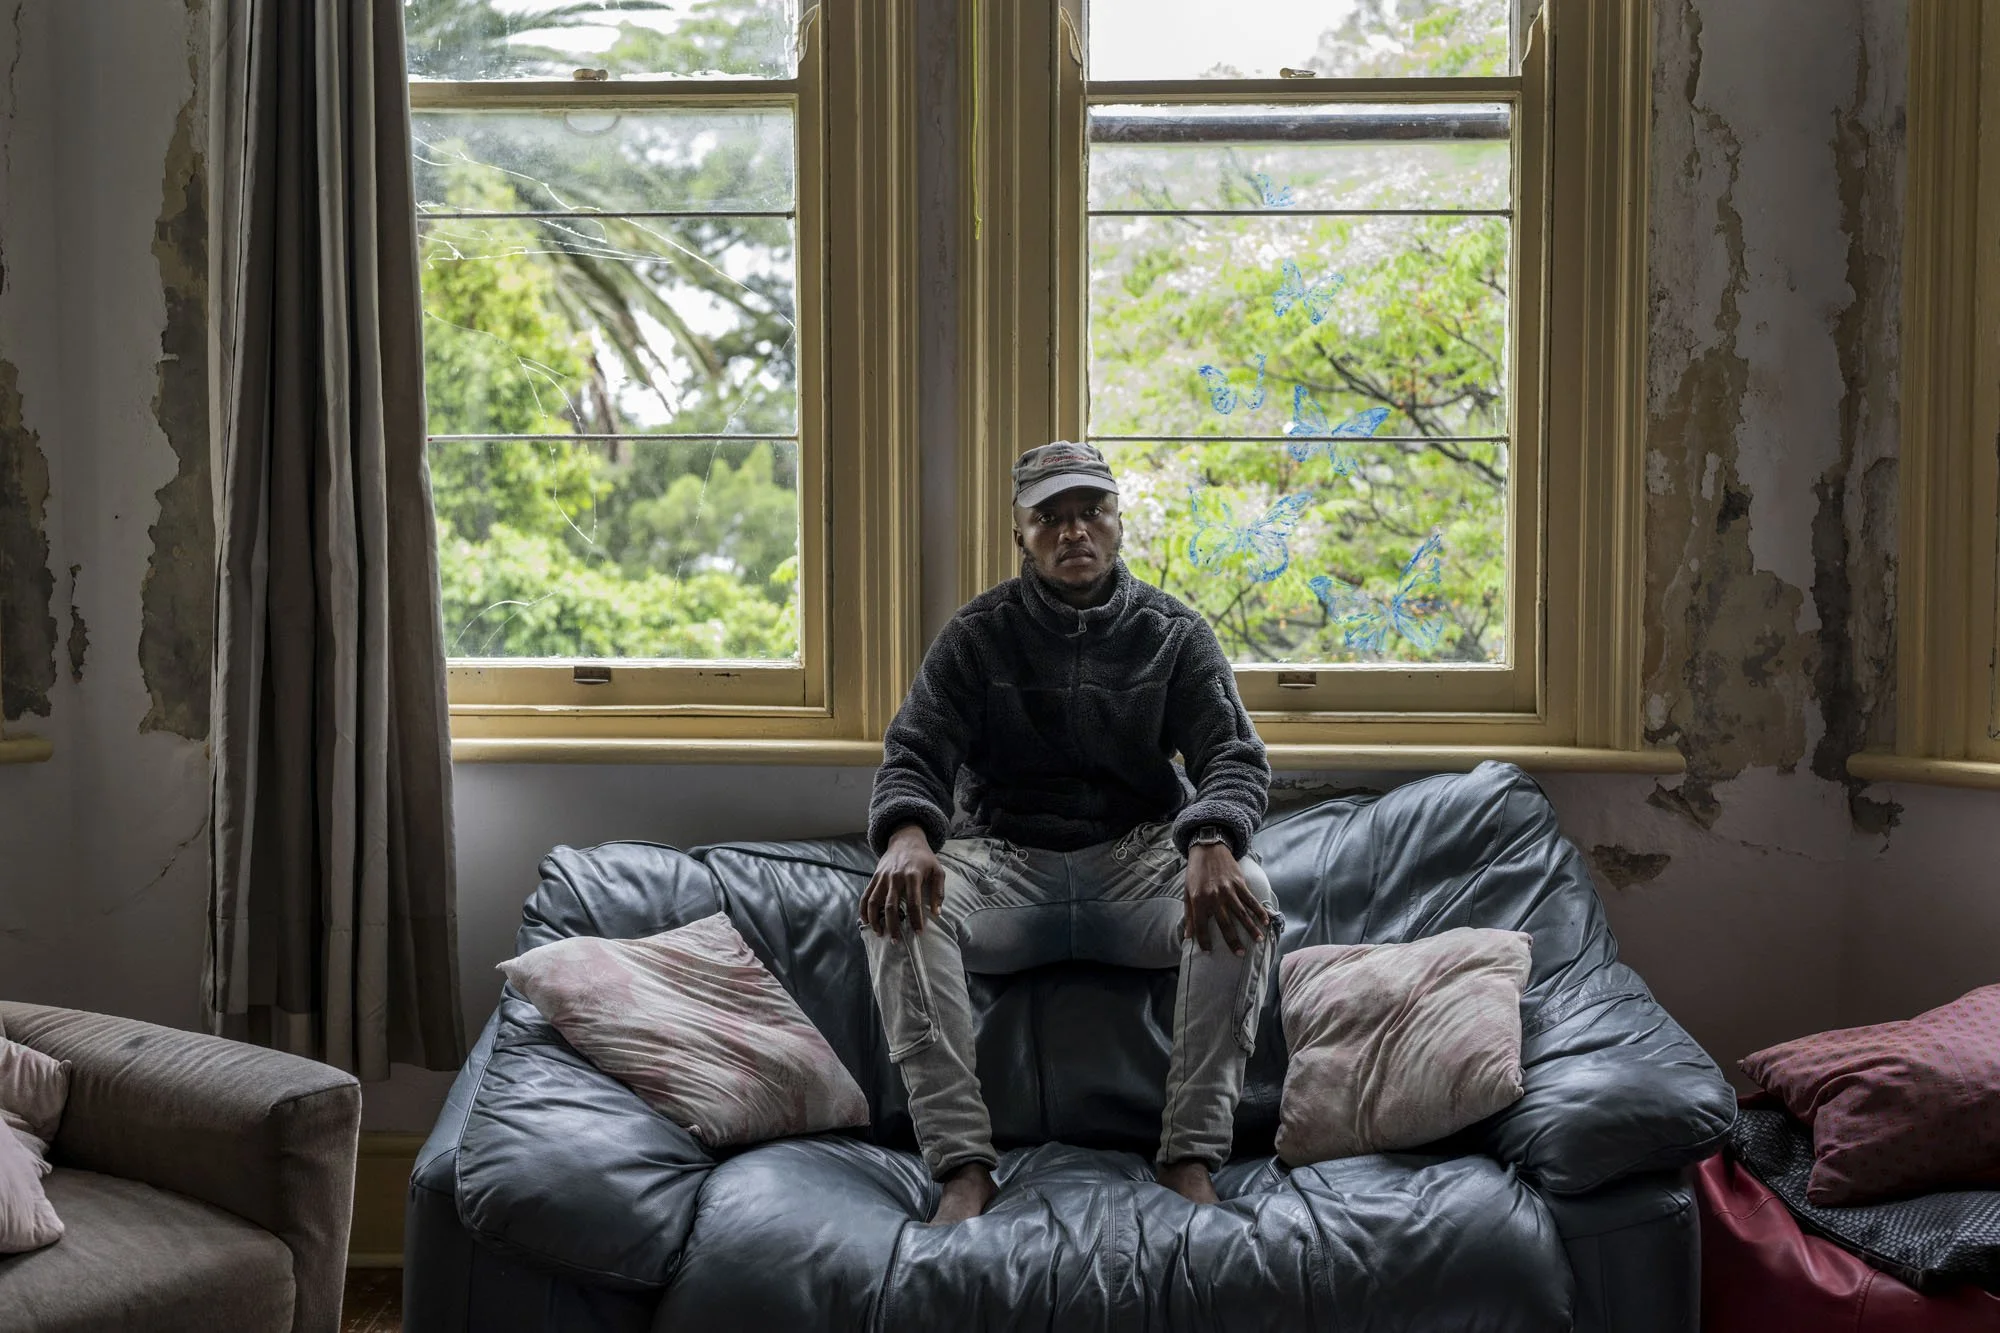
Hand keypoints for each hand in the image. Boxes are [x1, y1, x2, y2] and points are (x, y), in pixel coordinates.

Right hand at [861, 825, 943, 939]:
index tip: (918, 932)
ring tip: (880, 934)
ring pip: (874, 902)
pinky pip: (866, 895)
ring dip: (875, 920)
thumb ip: (938, 892)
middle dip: (893, 925)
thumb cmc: (924, 858)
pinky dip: (863, 909)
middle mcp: (895, 877)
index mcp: (912, 876)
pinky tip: (866, 921)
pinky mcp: (875, 877)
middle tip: (897, 941)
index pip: (913, 902)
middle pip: (891, 906)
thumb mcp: (937, 871)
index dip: (916, 919)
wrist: (906, 840)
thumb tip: (937, 913)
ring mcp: (882, 877)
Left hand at [1183, 842, 1269, 956]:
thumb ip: (1189, 915)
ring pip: (1242, 914)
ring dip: (1251, 928)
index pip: (1201, 926)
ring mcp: (1228, 890)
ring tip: (1258, 941)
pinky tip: (1265, 921)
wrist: (1208, 849)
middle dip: (1233, 941)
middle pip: (1225, 924)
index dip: (1204, 941)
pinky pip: (1251, 900)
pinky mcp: (1239, 883)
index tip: (1209, 952)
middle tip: (1240, 954)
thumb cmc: (1195, 873)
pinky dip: (1259, 911)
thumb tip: (1188, 937)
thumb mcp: (1187, 893)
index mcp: (1198, 901)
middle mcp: (1214, 897)